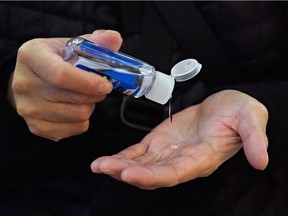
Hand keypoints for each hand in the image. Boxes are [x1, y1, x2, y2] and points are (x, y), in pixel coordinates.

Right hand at [8, 30, 121, 140]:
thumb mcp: (71, 46)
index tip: (106, 85)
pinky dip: (84, 120)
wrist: (32, 81)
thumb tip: (115, 38)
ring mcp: (28, 109)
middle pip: (74, 98)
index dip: (88, 83)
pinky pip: (76, 128)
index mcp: (32, 56)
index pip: (61, 75)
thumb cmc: (55, 61)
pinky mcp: (37, 127)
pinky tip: (76, 107)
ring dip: (90, 106)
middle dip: (95, 94)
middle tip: (98, 87)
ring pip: (78, 115)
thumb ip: (95, 43)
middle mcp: (24, 84)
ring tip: (84, 96)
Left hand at [91, 90, 268, 188]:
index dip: (153, 176)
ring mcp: (170, 152)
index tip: (130, 174)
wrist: (228, 106)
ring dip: (120, 166)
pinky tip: (107, 159)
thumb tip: (262, 161)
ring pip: (142, 164)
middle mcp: (183, 161)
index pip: (175, 172)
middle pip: (153, 173)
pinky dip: (123, 156)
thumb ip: (254, 140)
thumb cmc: (240, 113)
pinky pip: (139, 152)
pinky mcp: (160, 141)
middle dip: (128, 172)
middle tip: (105, 168)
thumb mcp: (251, 120)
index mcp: (202, 158)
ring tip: (99, 165)